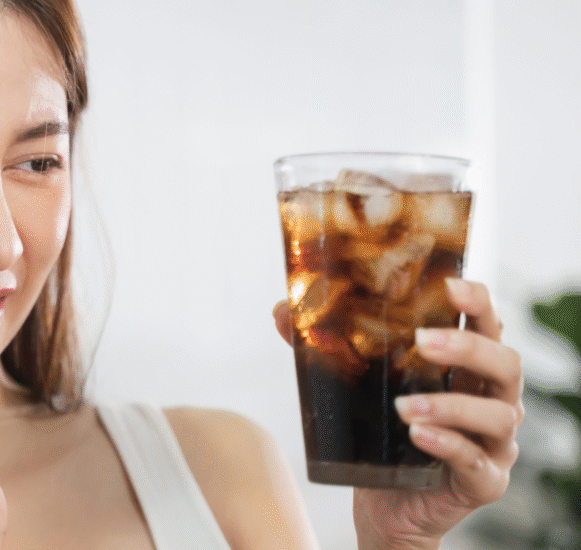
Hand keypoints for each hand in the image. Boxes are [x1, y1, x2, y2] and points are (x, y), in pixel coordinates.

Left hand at [273, 278, 522, 549]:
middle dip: (468, 347)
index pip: (488, 324)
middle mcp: (491, 399)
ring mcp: (493, 443)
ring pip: (497, 415)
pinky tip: (417, 435)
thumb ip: (327, 346)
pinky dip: (448, 444)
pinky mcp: (484, 481)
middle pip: (506, 363)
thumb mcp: (357, 386)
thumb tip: (283, 309)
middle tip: (423, 341)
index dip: (477, 302)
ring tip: (404, 405)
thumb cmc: (381, 435)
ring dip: (451, 405)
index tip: (450, 284)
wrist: (385, 505)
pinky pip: (475, 460)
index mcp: (467, 368)